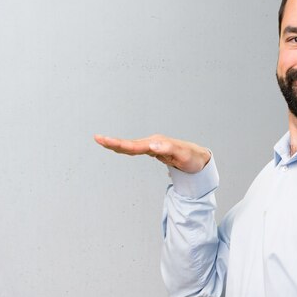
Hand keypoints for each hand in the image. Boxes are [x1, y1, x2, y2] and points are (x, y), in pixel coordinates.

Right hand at [94, 134, 210, 173]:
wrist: (199, 158)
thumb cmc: (192, 158)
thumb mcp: (182, 155)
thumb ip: (168, 149)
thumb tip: (152, 146)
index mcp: (156, 143)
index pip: (134, 145)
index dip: (119, 144)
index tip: (105, 141)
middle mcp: (153, 142)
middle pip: (130, 144)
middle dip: (113, 142)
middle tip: (97, 138)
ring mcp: (153, 146)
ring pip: (131, 146)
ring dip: (117, 144)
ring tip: (102, 141)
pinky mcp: (153, 150)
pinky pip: (136, 149)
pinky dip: (125, 149)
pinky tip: (118, 148)